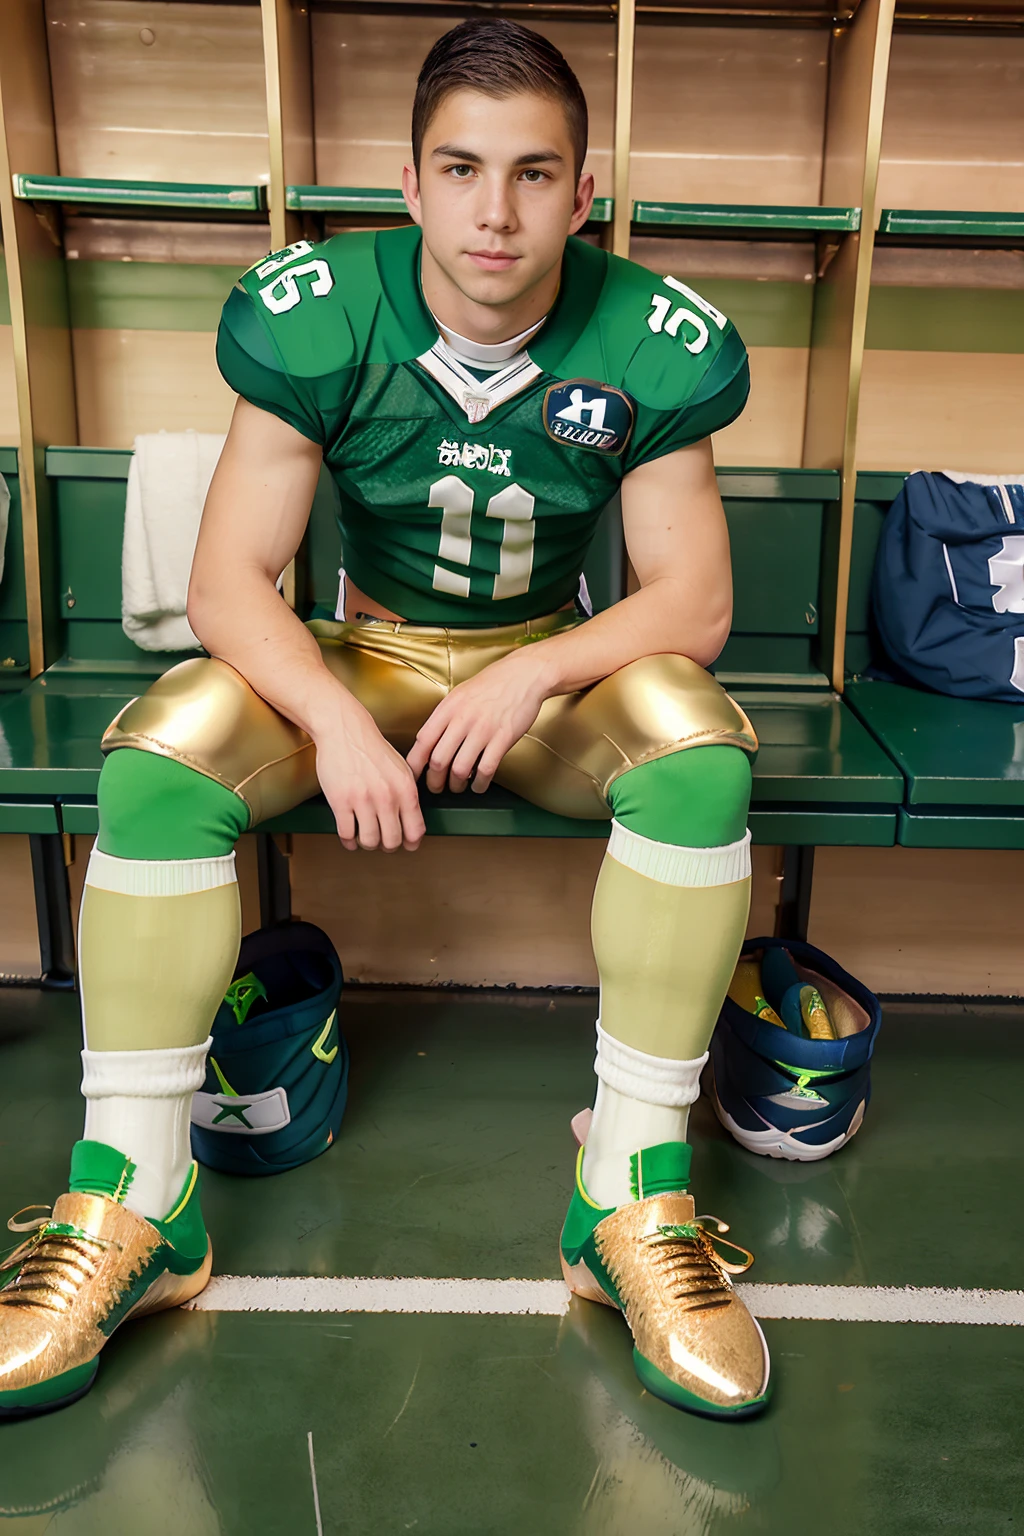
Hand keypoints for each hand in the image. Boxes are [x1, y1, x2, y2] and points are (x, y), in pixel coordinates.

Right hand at [313, 700, 425, 851]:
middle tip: (382, 841)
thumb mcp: (401, 768)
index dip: (410, 843)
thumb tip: (413, 821)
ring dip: (367, 844)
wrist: (344, 730)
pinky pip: (347, 834)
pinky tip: (350, 837)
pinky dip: (349, 841)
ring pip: (370, 841)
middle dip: (387, 845)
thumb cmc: (371, 748)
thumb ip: (408, 794)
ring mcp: (363, 800)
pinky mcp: (340, 801)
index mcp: (406, 789)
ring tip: (365, 837)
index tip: (406, 844)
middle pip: (392, 841)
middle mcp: (387, 796)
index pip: (415, 830)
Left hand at [406, 649, 550, 794]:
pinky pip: (486, 769)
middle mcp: (462, 719)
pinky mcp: (503, 738)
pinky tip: (480, 785)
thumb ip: (446, 715)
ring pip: (460, 769)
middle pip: (438, 760)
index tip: (415, 775)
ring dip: (457, 785)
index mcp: (448, 708)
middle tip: (436, 787)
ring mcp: (483, 730)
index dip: (415, 763)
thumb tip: (432, 739)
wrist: (525, 674)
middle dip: (435, 781)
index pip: (423, 741)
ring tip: (458, 786)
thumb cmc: (494, 683)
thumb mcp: (461, 693)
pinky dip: (480, 784)